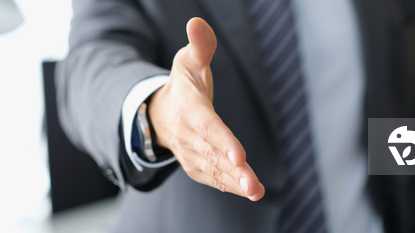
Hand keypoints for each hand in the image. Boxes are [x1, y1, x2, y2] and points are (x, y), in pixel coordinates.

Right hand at [148, 17, 264, 200]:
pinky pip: (213, 178)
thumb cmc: (182, 85)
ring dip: (235, 183)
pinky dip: (229, 187)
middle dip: (234, 170)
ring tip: (256, 191)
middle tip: (253, 184)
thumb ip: (199, 45)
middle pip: (213, 154)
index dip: (222, 141)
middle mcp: (188, 135)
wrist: (159, 114)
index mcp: (189, 109)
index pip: (207, 127)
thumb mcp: (187, 61)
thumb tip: (198, 22)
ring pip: (215, 170)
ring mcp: (191, 153)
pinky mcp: (196, 166)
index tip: (239, 156)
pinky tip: (249, 191)